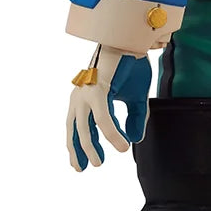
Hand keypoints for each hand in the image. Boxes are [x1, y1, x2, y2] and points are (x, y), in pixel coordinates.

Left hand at [66, 46, 152, 171]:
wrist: (133, 42)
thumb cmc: (131, 66)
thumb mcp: (136, 99)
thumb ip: (134, 119)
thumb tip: (135, 139)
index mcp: (84, 97)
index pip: (77, 126)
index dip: (80, 146)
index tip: (84, 163)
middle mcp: (80, 96)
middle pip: (74, 130)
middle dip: (78, 151)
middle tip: (83, 169)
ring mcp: (86, 93)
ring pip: (85, 128)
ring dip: (91, 148)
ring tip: (100, 163)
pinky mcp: (96, 90)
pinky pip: (102, 118)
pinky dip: (112, 134)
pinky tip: (122, 145)